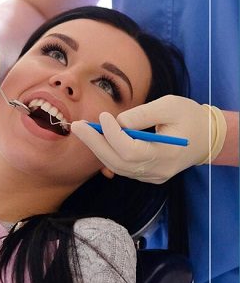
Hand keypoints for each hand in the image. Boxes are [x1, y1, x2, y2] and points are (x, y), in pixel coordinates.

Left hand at [70, 95, 226, 183]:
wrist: (206, 137)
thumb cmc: (189, 117)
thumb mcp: (170, 106)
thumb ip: (144, 113)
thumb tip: (118, 121)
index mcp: (168, 154)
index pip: (132, 151)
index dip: (113, 135)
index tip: (103, 116)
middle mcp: (158, 171)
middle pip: (119, 162)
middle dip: (95, 143)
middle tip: (77, 126)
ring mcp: (152, 176)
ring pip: (117, 166)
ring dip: (97, 148)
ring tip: (82, 130)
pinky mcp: (147, 175)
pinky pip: (122, 167)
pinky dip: (107, 153)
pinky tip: (96, 139)